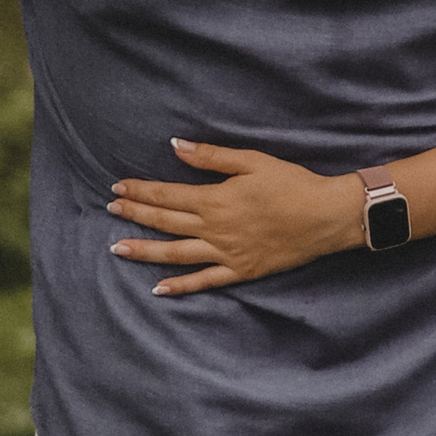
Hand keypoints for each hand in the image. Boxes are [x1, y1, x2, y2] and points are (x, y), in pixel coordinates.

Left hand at [106, 144, 365, 294]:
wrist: (325, 217)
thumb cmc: (292, 184)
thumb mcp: (252, 161)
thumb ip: (211, 156)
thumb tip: (175, 147)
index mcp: (215, 199)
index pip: (167, 194)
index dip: (140, 190)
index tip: (117, 187)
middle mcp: (214, 229)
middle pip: (165, 221)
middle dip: (134, 214)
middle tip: (110, 209)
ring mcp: (226, 253)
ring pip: (175, 254)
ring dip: (144, 250)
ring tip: (117, 248)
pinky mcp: (240, 270)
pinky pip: (204, 281)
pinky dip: (180, 286)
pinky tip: (158, 288)